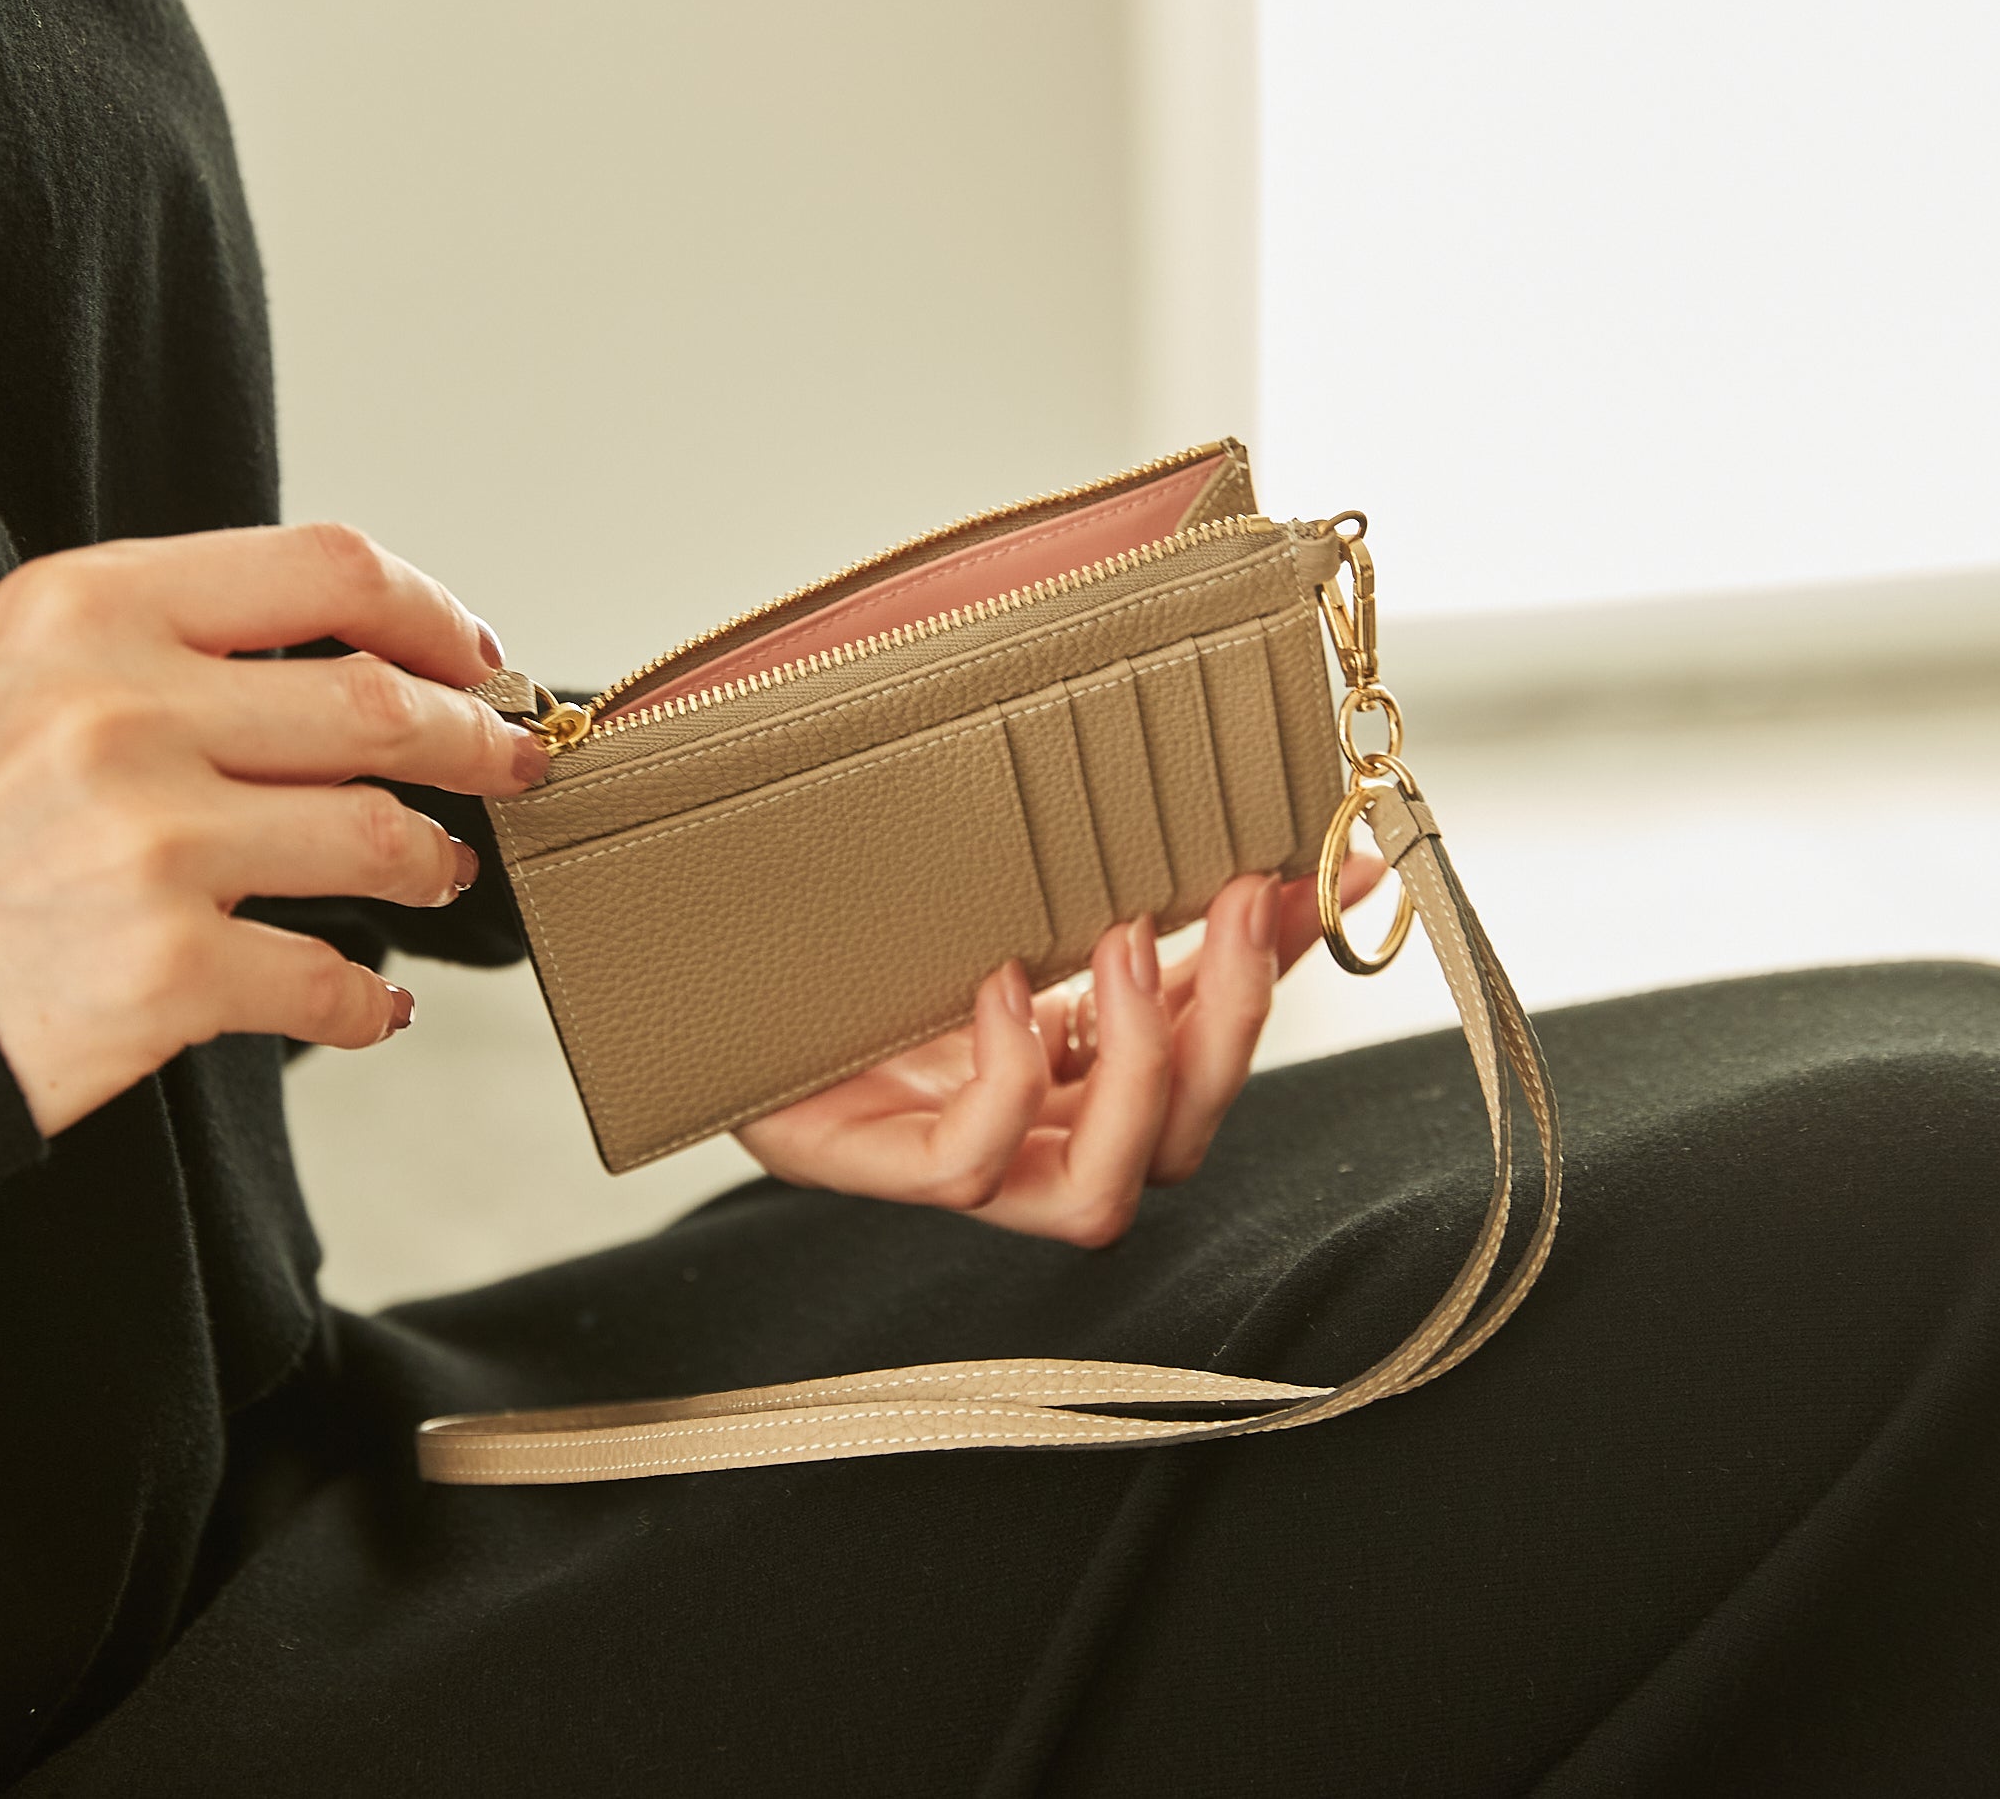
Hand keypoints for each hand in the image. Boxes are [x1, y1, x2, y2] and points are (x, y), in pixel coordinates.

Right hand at [0, 524, 546, 1135]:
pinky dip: (370, 1000)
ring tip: (439, 869)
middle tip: (510, 761)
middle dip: (476, 737)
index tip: (474, 655)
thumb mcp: (13, 672)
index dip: (434, 612)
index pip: (327, 568)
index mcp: (91, 610)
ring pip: (380, 834)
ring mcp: (150, 842)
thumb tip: (342, 651)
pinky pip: (330, 977)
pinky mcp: (165, 969)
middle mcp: (125, 709)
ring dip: (437, 859)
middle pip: (380, 699)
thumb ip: (161, 641)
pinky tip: (371, 1001)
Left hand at [735, 856, 1387, 1245]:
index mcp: (1058, 1058)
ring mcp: (945, 1158)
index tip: (1338, 874)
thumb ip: (1101, 856)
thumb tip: (1239, 804)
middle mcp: (1019, 1126)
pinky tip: (996, 989)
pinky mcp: (863, 1163)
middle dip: (1229, 1026)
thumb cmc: (820, 892)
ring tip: (1111, 945)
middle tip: (1229, 900)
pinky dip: (1009, 1082)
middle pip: (1179, 1144)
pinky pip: (974, 1169)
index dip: (1279, 982)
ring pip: (1099, 1194)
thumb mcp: (984, 862)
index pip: (1207, 1058)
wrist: (661, 919)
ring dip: (1141, 1069)